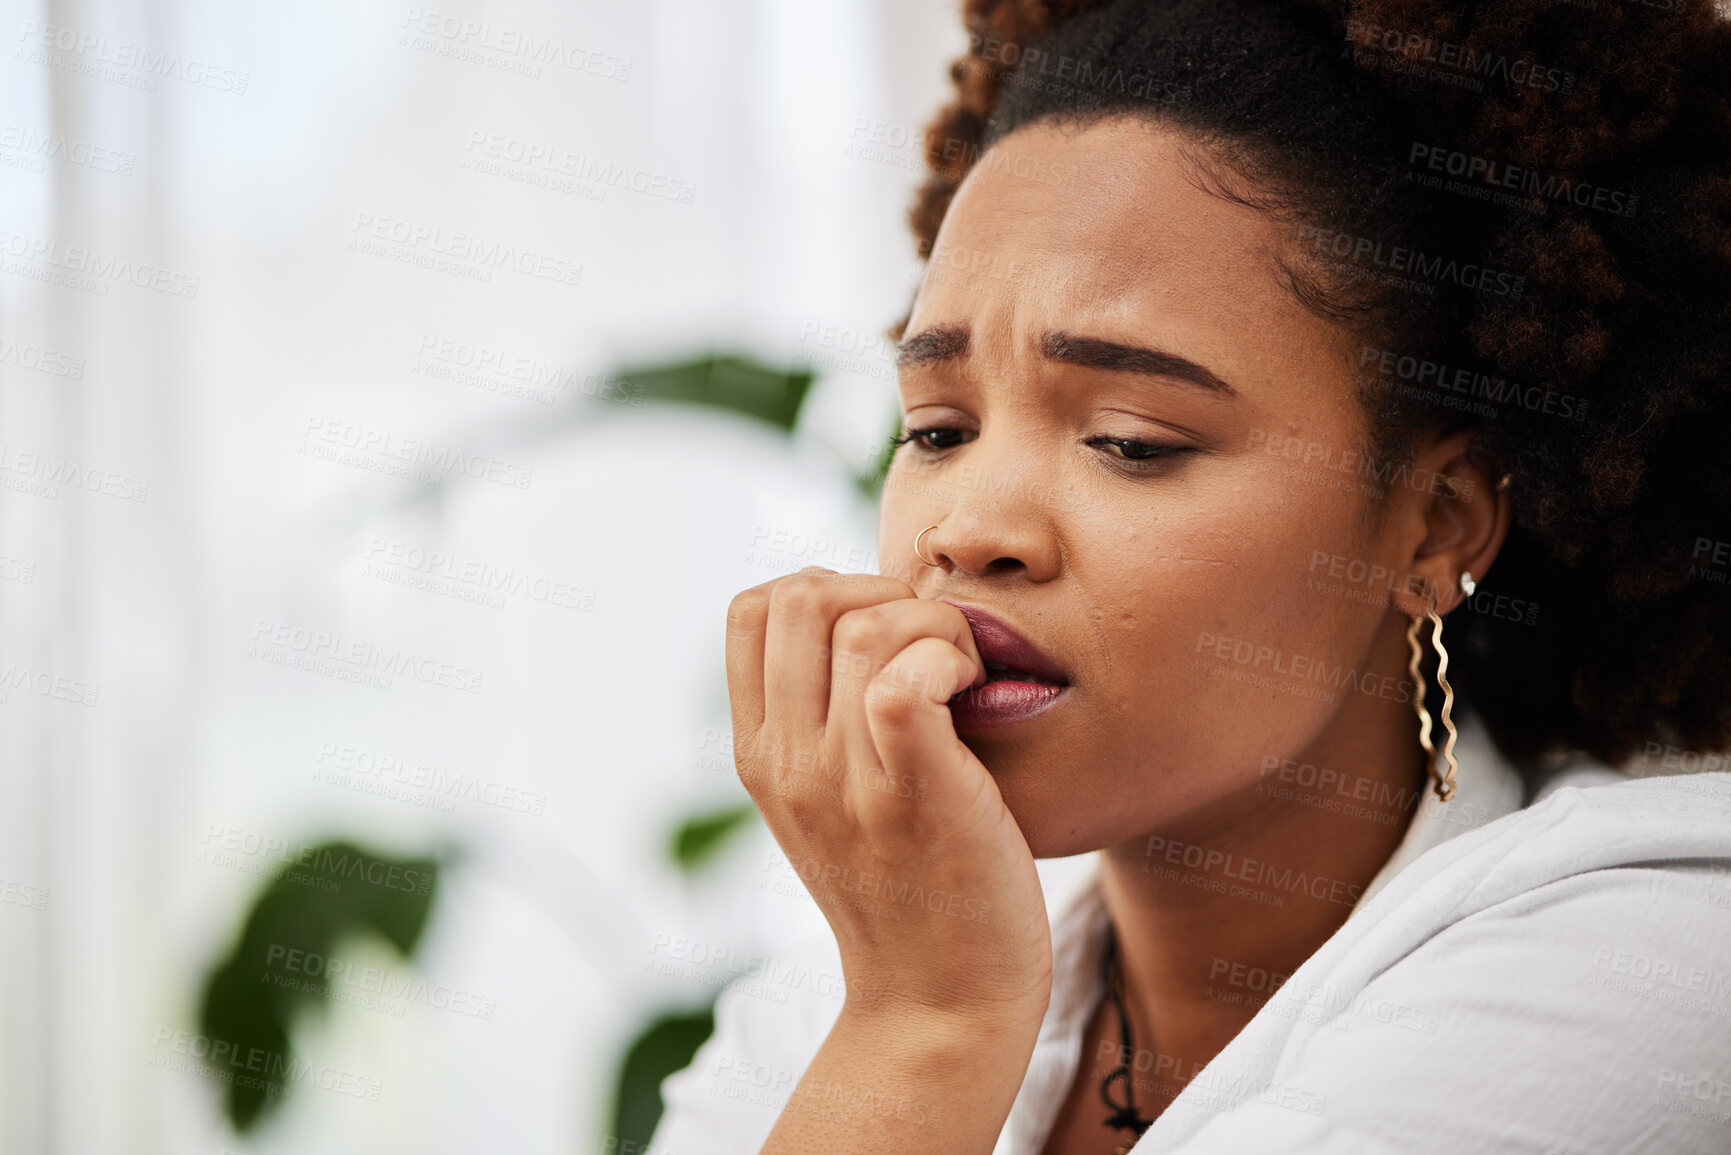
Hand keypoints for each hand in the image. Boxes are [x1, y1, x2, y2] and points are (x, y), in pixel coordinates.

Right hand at [725, 568, 1053, 1026]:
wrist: (940, 1003)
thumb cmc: (910, 888)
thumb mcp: (831, 799)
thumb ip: (822, 719)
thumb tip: (863, 615)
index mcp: (759, 754)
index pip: (749, 608)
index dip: (824, 590)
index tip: (881, 636)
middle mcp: (786, 762)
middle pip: (798, 593)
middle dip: (877, 591)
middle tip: (928, 648)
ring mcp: (843, 780)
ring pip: (863, 624)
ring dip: (931, 625)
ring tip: (961, 677)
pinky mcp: (912, 794)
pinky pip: (903, 678)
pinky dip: (947, 660)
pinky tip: (972, 697)